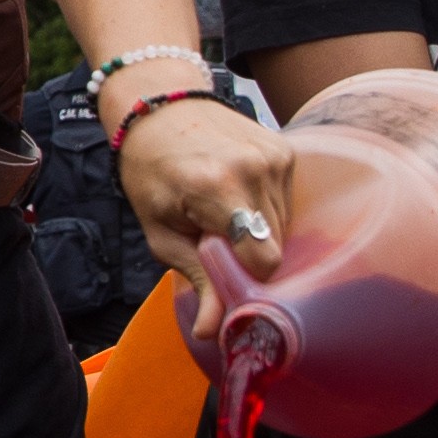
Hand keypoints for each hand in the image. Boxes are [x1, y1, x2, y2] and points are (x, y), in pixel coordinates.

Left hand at [117, 93, 296, 283]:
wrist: (160, 106)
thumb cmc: (150, 170)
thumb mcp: (160, 231)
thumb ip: (196, 279)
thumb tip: (211, 330)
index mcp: (216, 188)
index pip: (263, 260)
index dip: (247, 278)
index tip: (225, 275)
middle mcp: (254, 169)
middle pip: (276, 246)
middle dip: (248, 256)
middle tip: (213, 240)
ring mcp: (274, 157)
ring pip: (284, 226)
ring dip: (257, 232)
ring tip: (221, 213)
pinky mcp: (286, 150)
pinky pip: (286, 201)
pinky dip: (263, 208)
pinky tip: (236, 196)